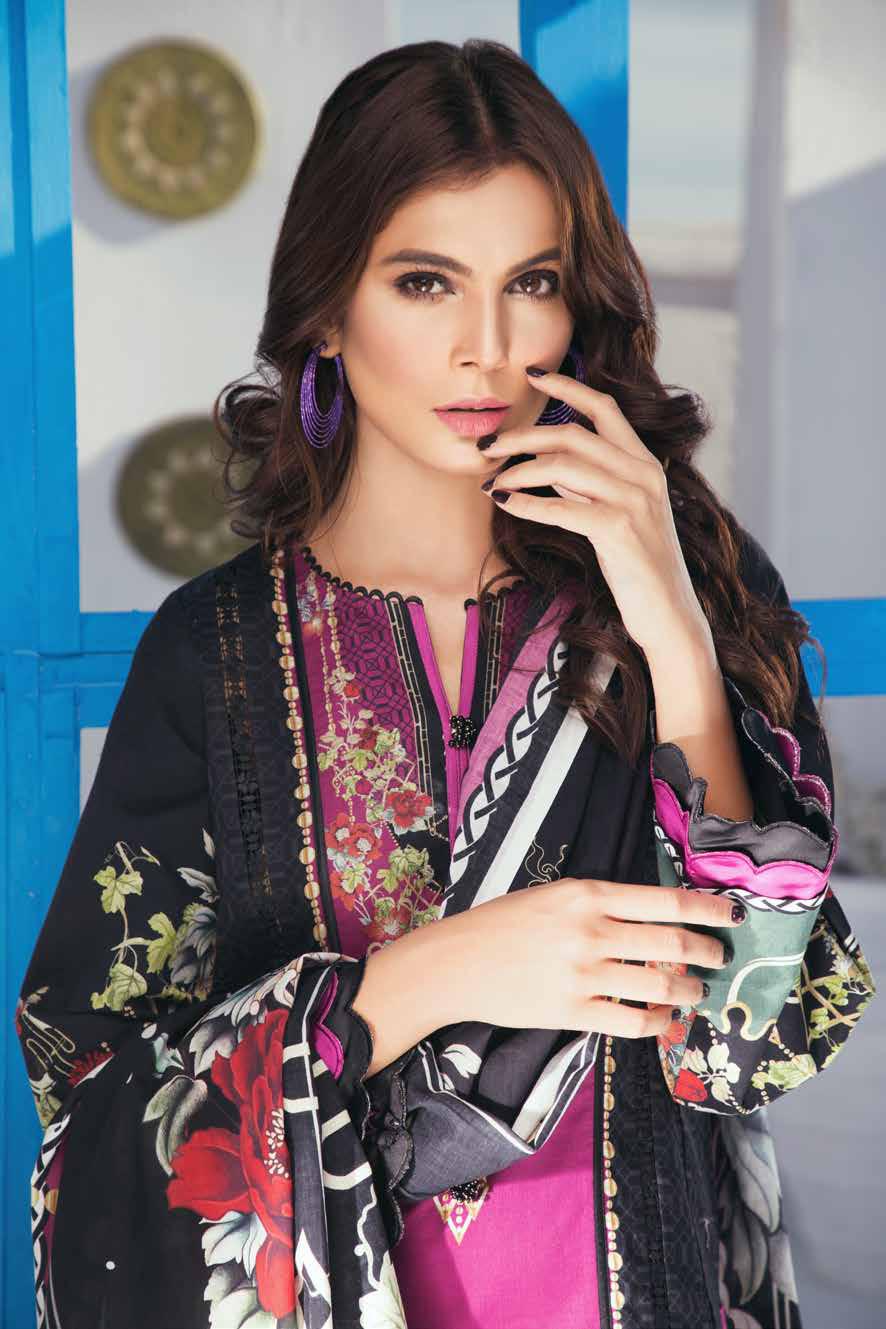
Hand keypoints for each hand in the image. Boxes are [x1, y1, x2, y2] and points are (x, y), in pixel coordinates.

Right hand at [445, 875, 744, 1037]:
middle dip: (708, 952)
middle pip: (674, 943)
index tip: (731, 914)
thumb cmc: (503, 924)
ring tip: (696, 991)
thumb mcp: (554, 896)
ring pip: (661, 985)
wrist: (456, 963)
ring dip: (690, 990)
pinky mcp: (573, 1011)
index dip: (706, 908)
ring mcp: (584, 973)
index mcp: (587, 894)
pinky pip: (634, 1021)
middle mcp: (590, 931)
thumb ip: (601, 904)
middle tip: (719, 956)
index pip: (665, 899)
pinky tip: (663, 1017)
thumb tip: (655, 919)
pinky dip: (659, 1021)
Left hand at [479, 368, 711, 659]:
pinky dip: (526, 503)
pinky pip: (559, 507)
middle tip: (487, 446)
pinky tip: (505, 505)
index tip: (533, 375)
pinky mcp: (618, 530)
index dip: (567, 387)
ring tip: (491, 482)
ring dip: (516, 471)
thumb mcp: (620, 514)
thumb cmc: (640, 567)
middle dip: (521, 435)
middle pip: (571, 434)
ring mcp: (633, 500)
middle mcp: (643, 474)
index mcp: (645, 464)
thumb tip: (548, 465)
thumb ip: (590, 485)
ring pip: (561, 466)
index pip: (604, 408)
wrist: (670, 614)